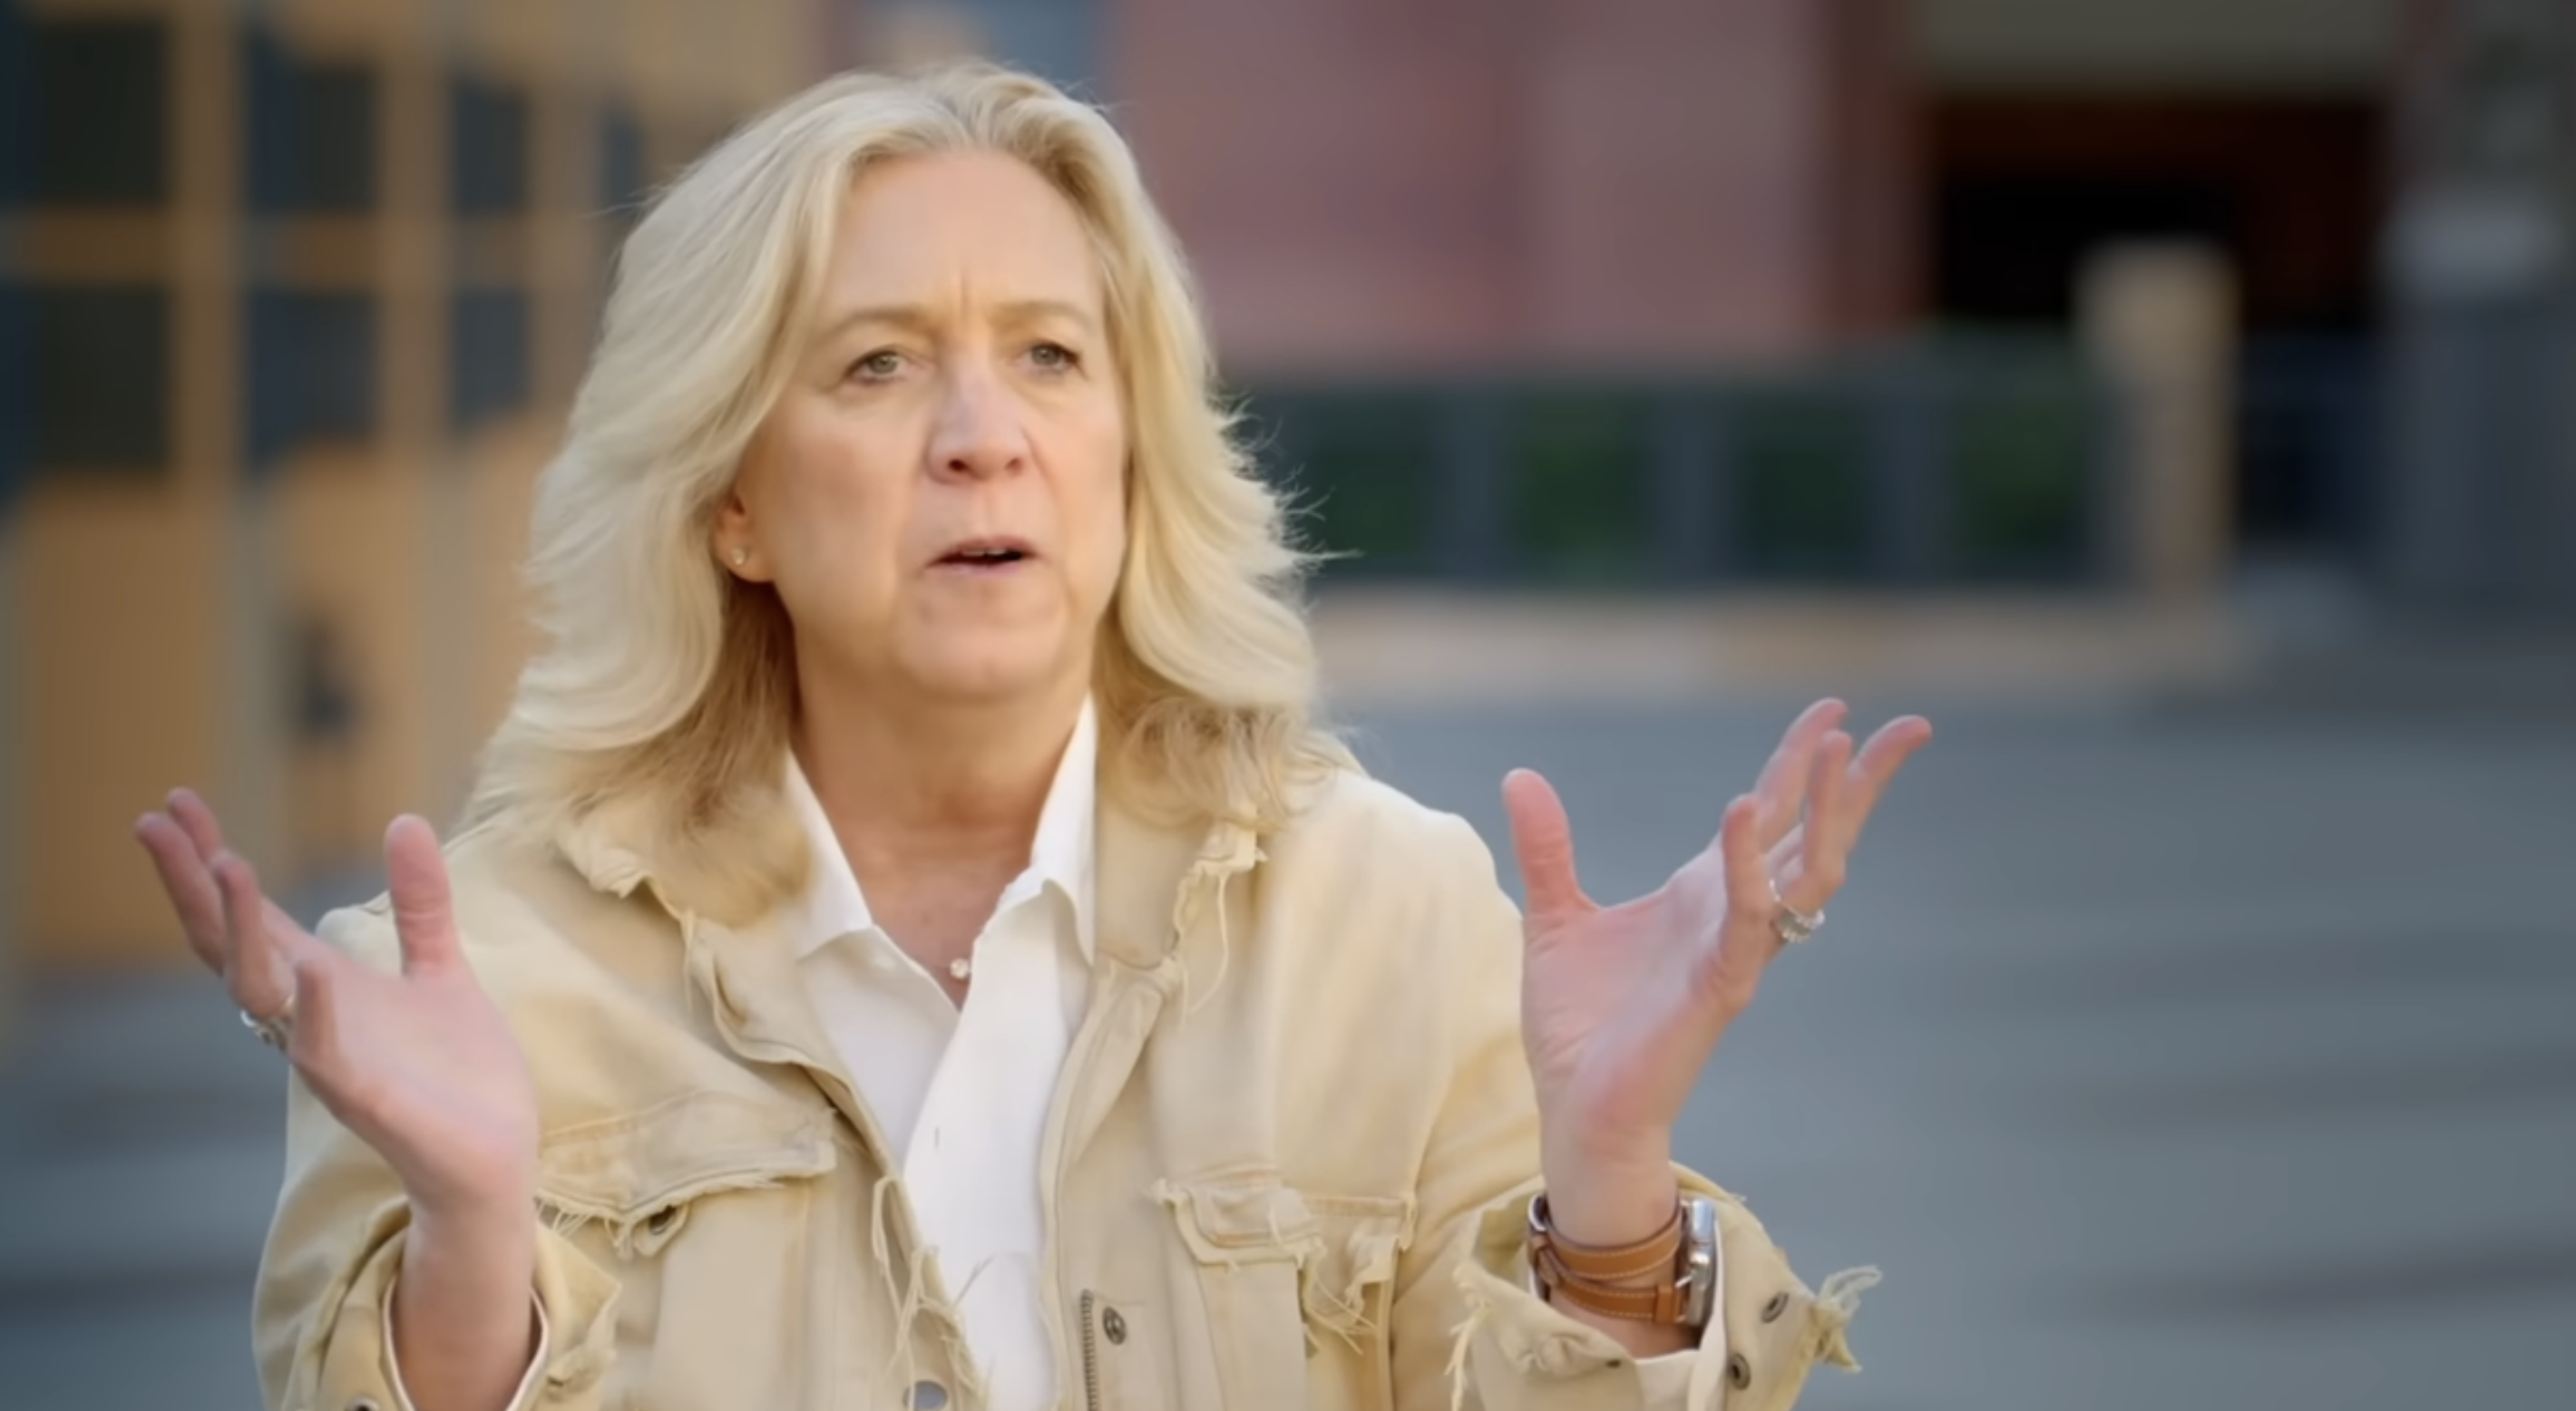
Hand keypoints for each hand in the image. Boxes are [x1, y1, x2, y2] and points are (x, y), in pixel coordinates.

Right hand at [135, 791, 539, 1220]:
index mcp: (327, 987)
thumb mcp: (441, 968)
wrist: (495, 1157)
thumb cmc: (459, 1075)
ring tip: (229, 863)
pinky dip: (313, 1011)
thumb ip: (420, 903)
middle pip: (228, 946)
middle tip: (158, 822)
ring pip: (260, 992)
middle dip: (191, 886)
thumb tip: (405, 819)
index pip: (251, 918)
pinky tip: (310, 967)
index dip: (211, 862)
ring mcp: (330, 1059)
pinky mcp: (364, 1100)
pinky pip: (321, 1054)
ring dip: (241, 930)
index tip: (177, 801)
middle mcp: (311, 1019)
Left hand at [1503, 700, 1931, 1238]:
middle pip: (1815, 835)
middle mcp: (1734, 916)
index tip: (1837, 710)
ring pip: (1804, 871)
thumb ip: (1547, 849)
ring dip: (1827, 809)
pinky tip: (1743, 811)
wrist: (1577, 1110)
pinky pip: (1747, 919)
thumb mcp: (1554, 918)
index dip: (1802, 762)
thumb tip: (1520, 776)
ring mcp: (1735, 951)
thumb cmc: (1580, 1028)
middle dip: (1860, 781)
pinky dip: (1746, 865)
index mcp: (1704, 893)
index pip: (1771, 814)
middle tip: (1909, 725)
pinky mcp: (1719, 987)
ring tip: (1841, 748)